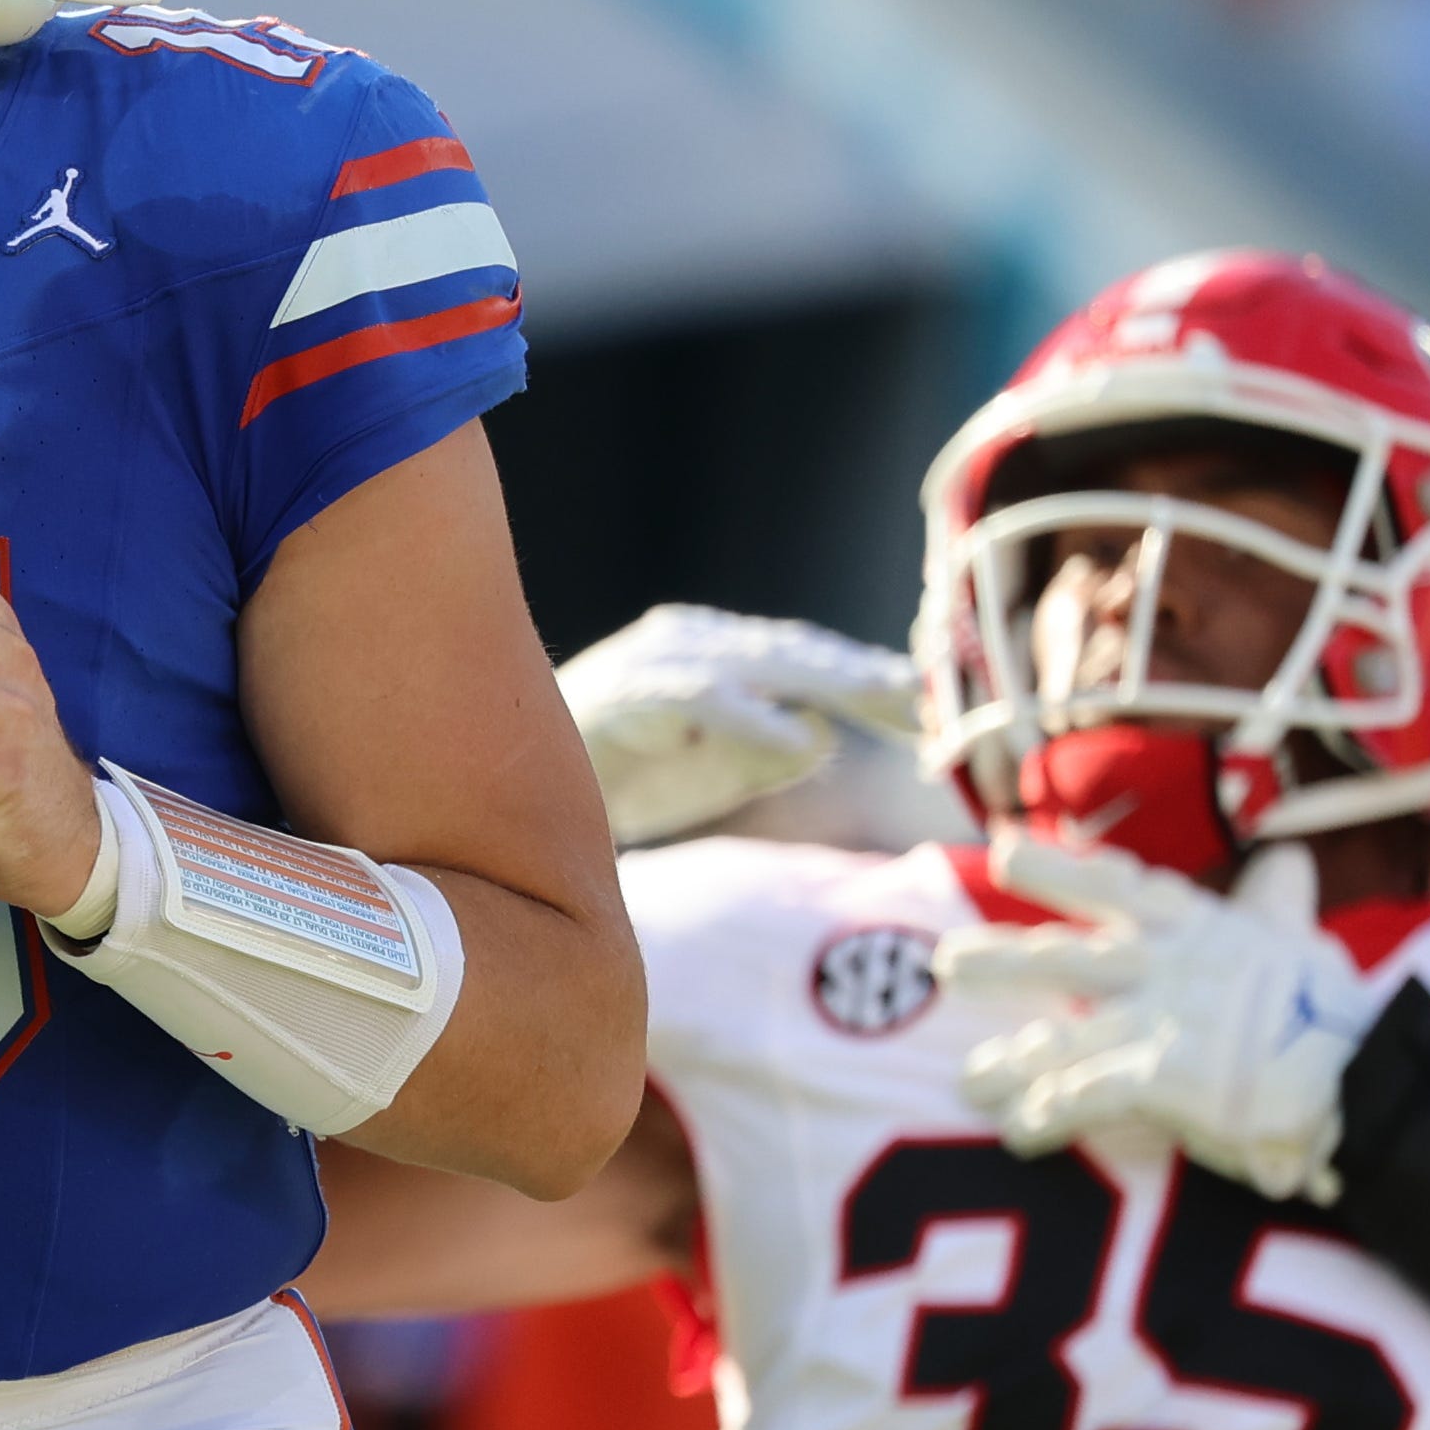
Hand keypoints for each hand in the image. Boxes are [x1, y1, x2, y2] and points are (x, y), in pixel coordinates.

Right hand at [557, 605, 919, 848]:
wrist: (498, 788)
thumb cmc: (604, 778)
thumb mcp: (700, 773)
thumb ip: (759, 754)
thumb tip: (820, 736)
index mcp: (709, 654)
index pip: (805, 659)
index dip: (868, 679)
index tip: (932, 710)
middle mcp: (688, 642)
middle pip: (796, 653)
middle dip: (865, 676)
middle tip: (931, 704)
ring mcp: (657, 661)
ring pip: (760, 663)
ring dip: (830, 681)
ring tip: (891, 703)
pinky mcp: (628, 693)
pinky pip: (700, 702)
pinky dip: (752, 718)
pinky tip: (801, 739)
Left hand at [942, 837, 1373, 1199]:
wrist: (1370, 1079)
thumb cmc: (1341, 1016)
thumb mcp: (1306, 940)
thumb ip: (1278, 904)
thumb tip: (1287, 857)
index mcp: (1201, 928)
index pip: (1119, 887)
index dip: (1061, 868)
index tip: (1009, 850)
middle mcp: (1167, 967)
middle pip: (1066, 957)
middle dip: (1003, 961)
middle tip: (946, 961)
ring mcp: (1158, 1021)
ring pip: (1061, 1038)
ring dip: (1011, 1064)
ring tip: (967, 1083)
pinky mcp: (1158, 1077)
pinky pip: (1083, 1099)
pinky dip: (1048, 1116)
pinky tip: (1017, 1133)